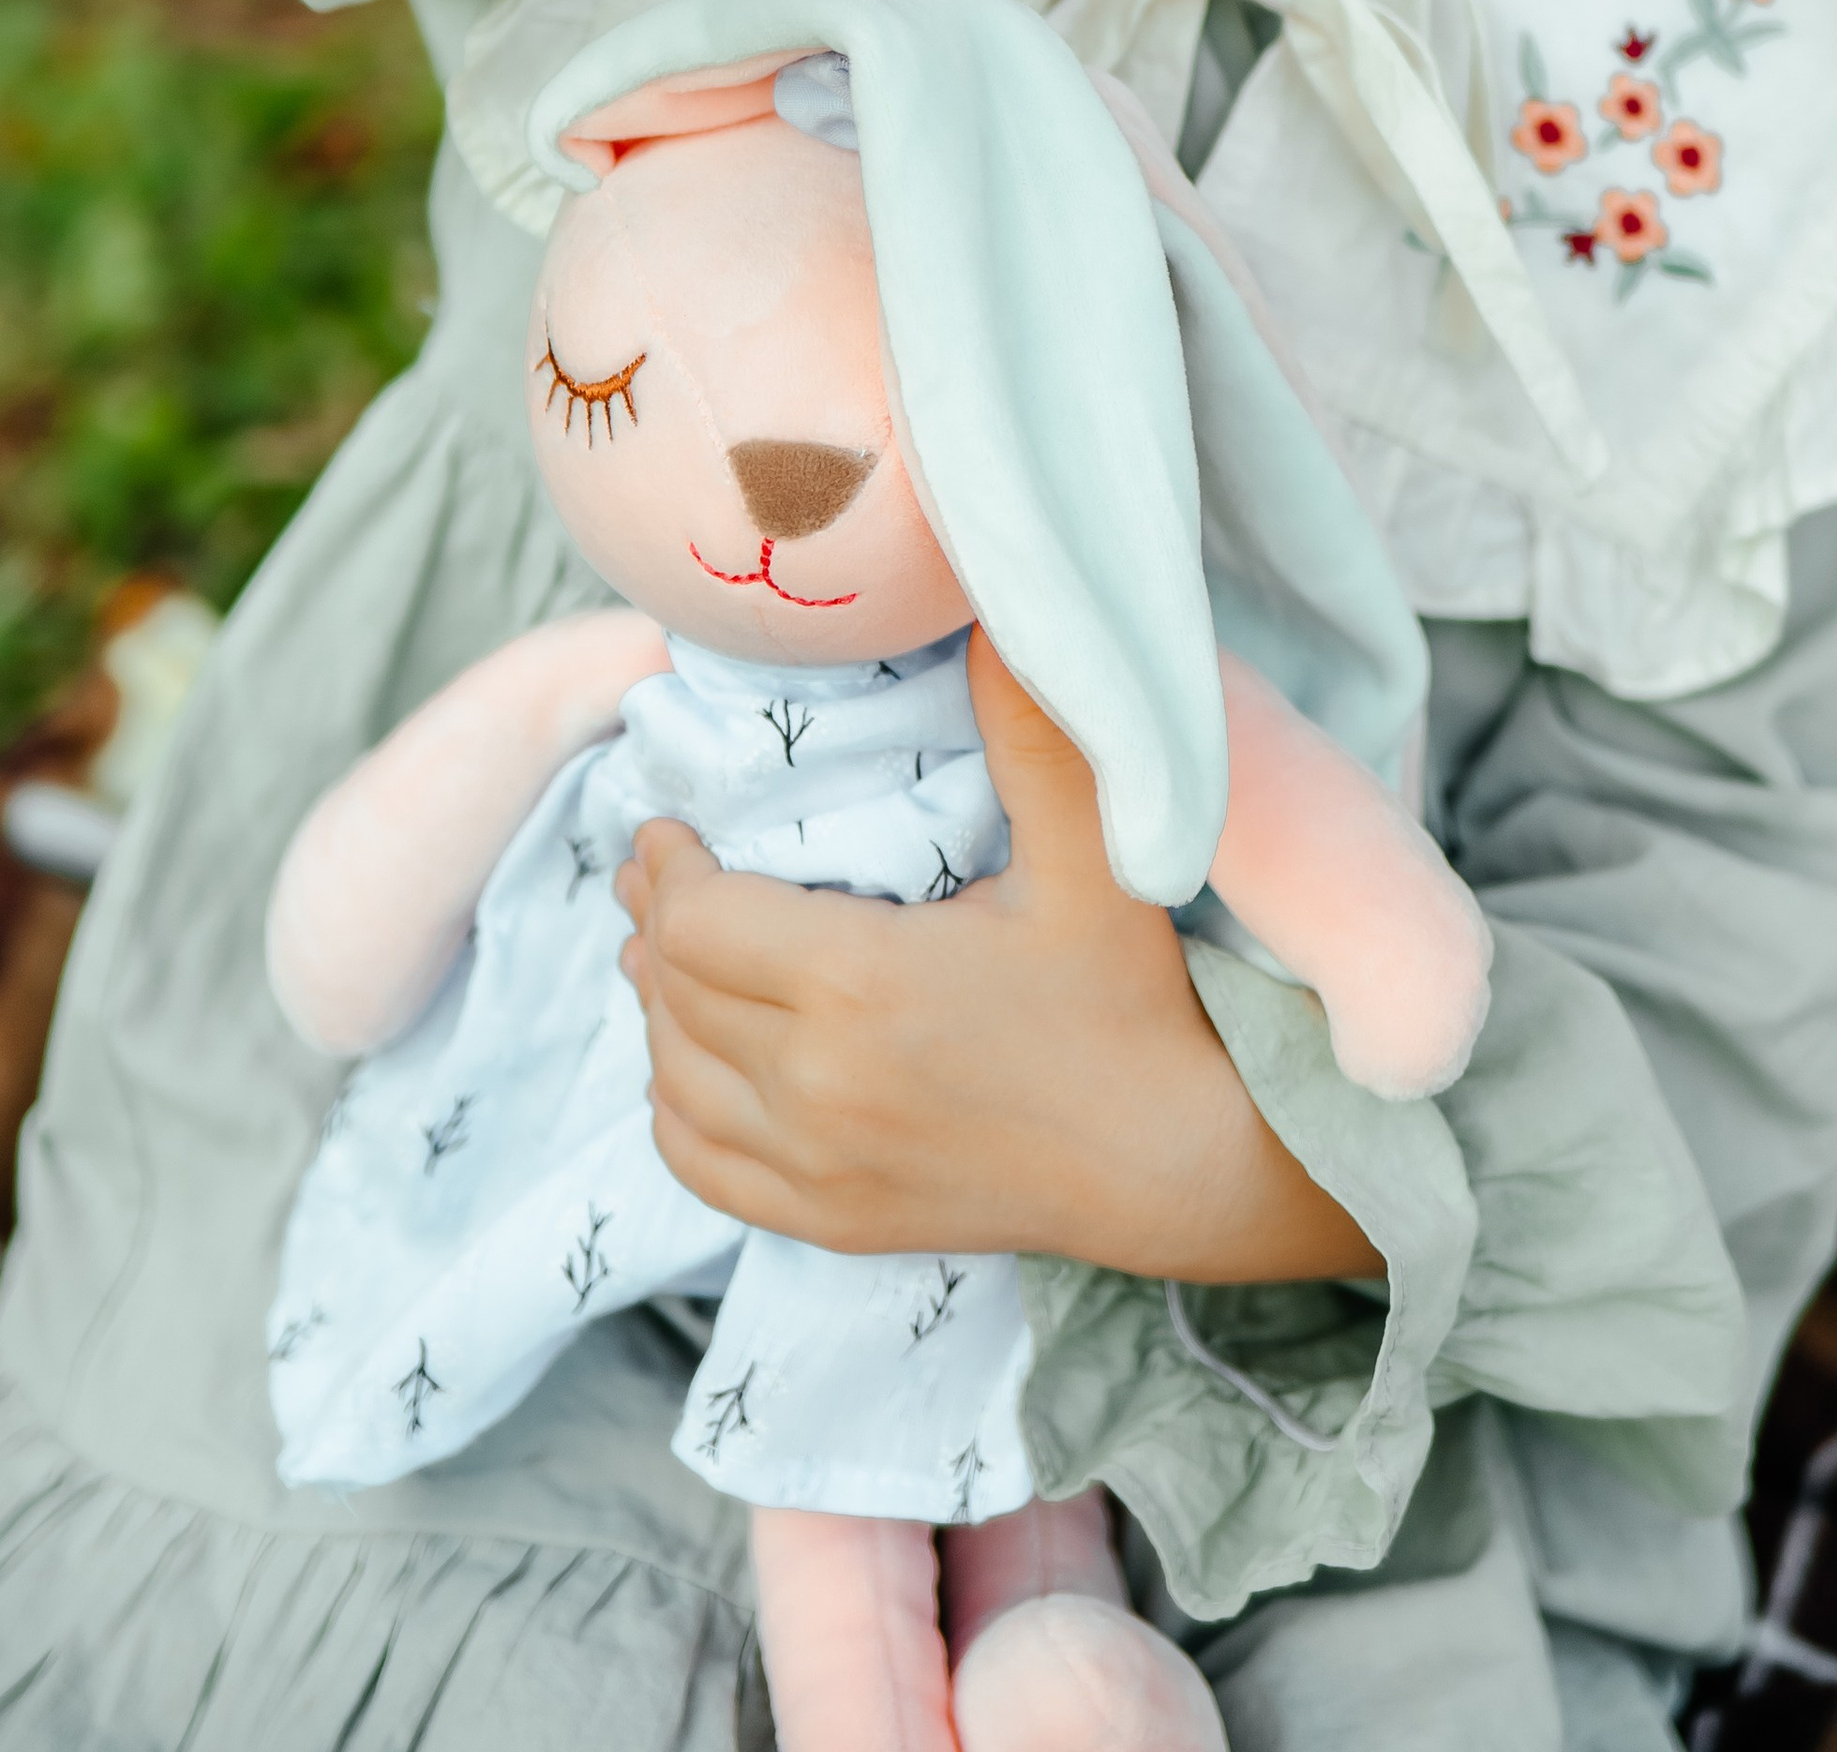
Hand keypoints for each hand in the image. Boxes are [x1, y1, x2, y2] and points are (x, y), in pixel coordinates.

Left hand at [614, 629, 1381, 1282]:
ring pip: (672, 1075)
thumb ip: (1035, 729)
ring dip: (658, 1006)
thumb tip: (993, 614)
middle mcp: (817, 1087)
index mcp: (861, 986)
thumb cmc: (1133, 999)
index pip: (697, 920)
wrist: (1182, 1163)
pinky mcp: (829, 1222)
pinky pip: (698, 1161)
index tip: (673, 825)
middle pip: (673, 990)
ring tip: (669, 948)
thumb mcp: (1095, 855)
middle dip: (655, 920)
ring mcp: (817, 1169)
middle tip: (659, 867)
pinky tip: (692, 1057)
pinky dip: (674, 1101)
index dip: (667, 865)